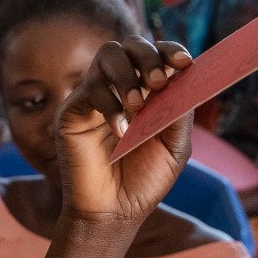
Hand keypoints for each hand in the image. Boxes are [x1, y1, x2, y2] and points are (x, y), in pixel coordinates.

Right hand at [55, 37, 192, 226]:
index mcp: (149, 92)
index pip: (157, 54)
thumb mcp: (175, 147)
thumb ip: (181, 112)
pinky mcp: (73, 111)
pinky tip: (120, 132)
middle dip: (148, 57)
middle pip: (131, 45)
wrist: (114, 212)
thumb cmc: (145, 181)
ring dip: (127, 75)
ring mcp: (96, 96)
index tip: (184, 63)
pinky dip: (110, 105)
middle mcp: (121, 87)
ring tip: (137, 106)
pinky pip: (90, 88)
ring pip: (107, 55)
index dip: (170, 50)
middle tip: (158, 82)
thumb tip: (184, 78)